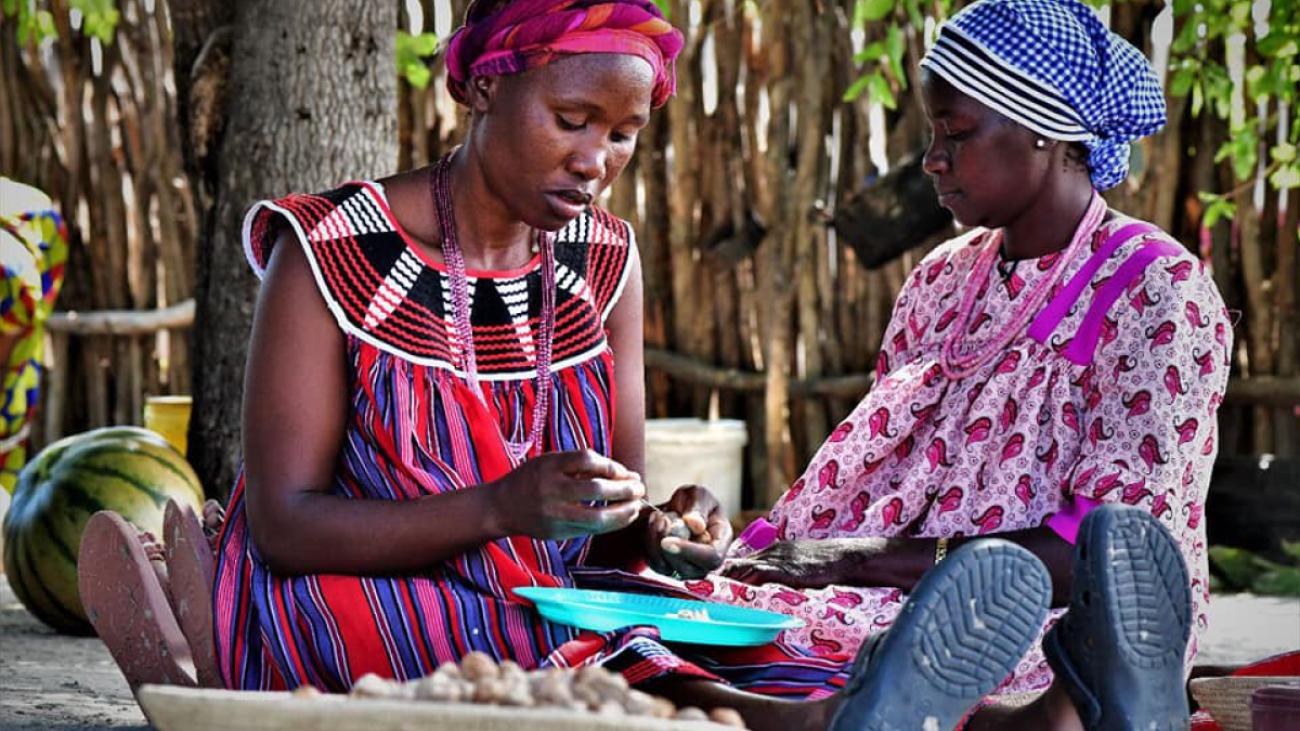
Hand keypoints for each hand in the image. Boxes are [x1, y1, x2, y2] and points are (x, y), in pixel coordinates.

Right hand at [489, 450, 644, 539]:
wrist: (501, 507)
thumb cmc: (531, 480)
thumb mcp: (549, 462)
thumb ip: (579, 464)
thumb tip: (619, 471)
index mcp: (549, 466)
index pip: (587, 460)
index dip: (612, 466)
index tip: (625, 471)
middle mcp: (551, 489)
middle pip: (596, 489)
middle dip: (624, 489)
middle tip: (640, 486)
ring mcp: (555, 513)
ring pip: (597, 516)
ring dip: (623, 511)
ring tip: (637, 506)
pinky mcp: (558, 531)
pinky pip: (591, 529)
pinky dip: (612, 523)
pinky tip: (624, 517)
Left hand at [644, 485, 732, 579]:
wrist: (678, 508)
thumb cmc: (694, 502)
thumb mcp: (699, 495)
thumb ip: (698, 507)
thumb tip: (696, 526)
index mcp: (721, 543)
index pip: (711, 558)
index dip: (689, 551)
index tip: (667, 541)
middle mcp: (706, 563)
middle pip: (687, 568)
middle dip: (667, 545)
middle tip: (660, 518)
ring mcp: (687, 569)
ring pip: (667, 567)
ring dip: (655, 541)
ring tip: (658, 516)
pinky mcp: (668, 569)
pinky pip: (654, 563)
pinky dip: (649, 544)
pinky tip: (653, 525)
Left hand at [720, 538, 881, 588]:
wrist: (842, 557)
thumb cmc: (823, 564)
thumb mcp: (795, 565)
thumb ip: (778, 573)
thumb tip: (764, 589)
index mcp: (770, 552)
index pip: (739, 561)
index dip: (721, 572)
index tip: (705, 583)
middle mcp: (769, 553)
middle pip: (735, 564)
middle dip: (716, 577)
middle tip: (697, 589)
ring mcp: (777, 560)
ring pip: (743, 568)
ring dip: (724, 581)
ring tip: (706, 591)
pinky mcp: (786, 569)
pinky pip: (760, 575)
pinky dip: (745, 583)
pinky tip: (733, 592)